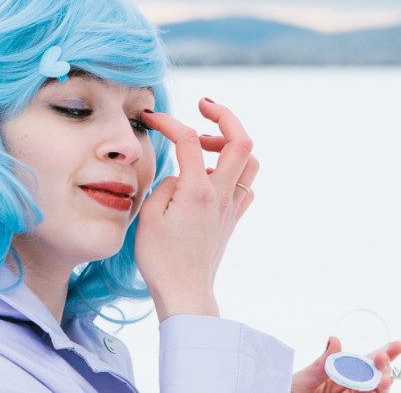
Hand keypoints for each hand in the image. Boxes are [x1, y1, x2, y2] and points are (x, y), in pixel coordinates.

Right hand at [135, 98, 257, 321]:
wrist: (185, 293)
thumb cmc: (162, 259)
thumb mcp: (150, 216)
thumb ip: (167, 184)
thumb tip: (181, 175)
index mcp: (198, 190)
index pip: (189, 139)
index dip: (169, 121)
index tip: (151, 117)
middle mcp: (222, 194)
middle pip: (242, 141)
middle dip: (225, 115)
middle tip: (203, 106)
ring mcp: (231, 207)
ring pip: (250, 162)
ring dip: (231, 144)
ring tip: (204, 145)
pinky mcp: (232, 219)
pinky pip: (246, 186)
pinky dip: (233, 171)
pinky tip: (212, 177)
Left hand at [291, 337, 400, 392]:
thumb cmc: (285, 392)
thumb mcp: (302, 379)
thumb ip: (321, 364)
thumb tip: (335, 339)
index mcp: (338, 375)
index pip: (363, 362)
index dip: (383, 353)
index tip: (399, 345)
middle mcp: (347, 388)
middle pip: (373, 378)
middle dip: (383, 368)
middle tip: (382, 360)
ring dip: (380, 385)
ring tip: (384, 380)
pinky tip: (377, 390)